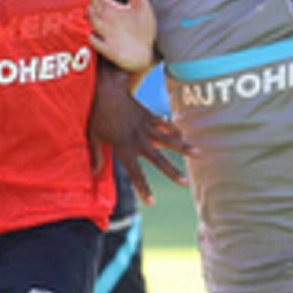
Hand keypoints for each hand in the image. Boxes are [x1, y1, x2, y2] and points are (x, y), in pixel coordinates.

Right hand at [88, 0, 156, 72]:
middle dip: (82, 0)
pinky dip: (92, 38)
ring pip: (91, 22)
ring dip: (87, 16)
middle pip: (89, 7)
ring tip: (84, 8)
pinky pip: (96, 43)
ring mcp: (105, 35)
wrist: (148, 51)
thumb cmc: (143, 28)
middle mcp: (104, 20)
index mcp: (110, 9)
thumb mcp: (140, 4)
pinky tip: (90, 33)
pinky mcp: (109, 49)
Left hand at [90, 66, 191, 204]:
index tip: (151, 201)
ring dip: (184, 148)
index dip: (143, 188)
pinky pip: (165, 124)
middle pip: (158, 160)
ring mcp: (147, 128)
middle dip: (172, 172)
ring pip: (169, 140)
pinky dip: (175, 130)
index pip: (135, 173)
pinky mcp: (150, 117)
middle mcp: (139, 140)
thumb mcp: (94, 137)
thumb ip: (97, 156)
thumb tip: (93, 173)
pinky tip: (184, 136)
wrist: (109, 91)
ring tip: (199, 153)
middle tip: (184, 183)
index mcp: (125, 148)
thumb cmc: (99, 116)